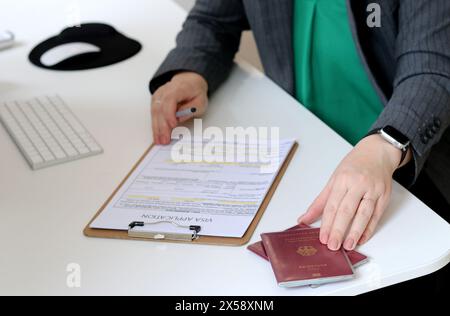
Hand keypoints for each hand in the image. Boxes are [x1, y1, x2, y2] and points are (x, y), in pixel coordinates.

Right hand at [151, 72, 207, 143]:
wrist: (189, 81)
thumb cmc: (195, 93)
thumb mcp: (200, 102)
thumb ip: (190, 109)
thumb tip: (178, 118)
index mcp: (179, 87)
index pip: (170, 99)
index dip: (170, 113)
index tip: (173, 125)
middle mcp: (165, 90)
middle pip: (160, 108)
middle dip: (162, 126)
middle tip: (164, 140)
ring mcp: (159, 95)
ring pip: (154, 112)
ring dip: (156, 128)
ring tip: (159, 141)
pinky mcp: (155, 100)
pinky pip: (153, 113)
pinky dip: (155, 125)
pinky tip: (156, 135)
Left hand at [298, 134, 410, 250]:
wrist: (377, 152)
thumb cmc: (354, 165)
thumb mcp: (334, 179)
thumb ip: (320, 201)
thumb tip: (305, 218)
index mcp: (342, 180)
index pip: (332, 205)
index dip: (327, 223)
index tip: (323, 237)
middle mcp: (358, 184)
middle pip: (347, 210)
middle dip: (339, 229)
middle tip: (333, 245)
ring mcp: (373, 190)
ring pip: (364, 214)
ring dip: (355, 232)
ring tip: (348, 245)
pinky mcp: (384, 196)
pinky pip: (376, 216)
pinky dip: (369, 229)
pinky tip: (362, 238)